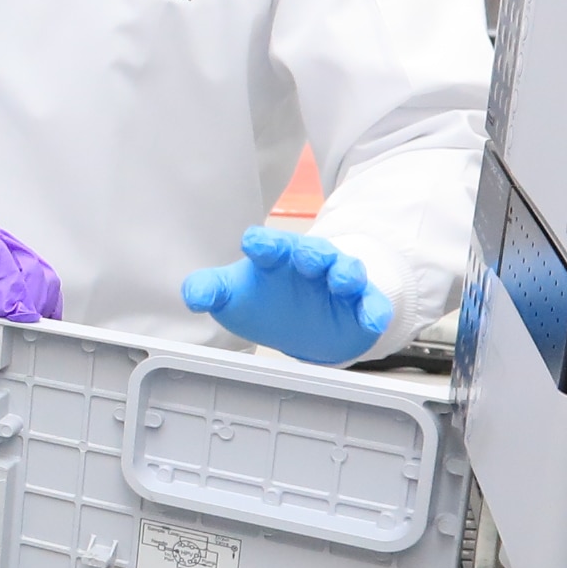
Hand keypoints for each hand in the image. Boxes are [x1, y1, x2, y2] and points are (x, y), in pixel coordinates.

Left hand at [0, 213, 59, 337]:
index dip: (5, 282)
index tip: (9, 313)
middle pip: (24, 262)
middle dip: (25, 299)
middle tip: (16, 331)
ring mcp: (1, 257)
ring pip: (38, 276)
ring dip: (35, 306)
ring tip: (18, 333)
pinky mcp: (8, 278)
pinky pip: (36, 291)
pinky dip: (37, 311)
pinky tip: (27, 329)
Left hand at [181, 226, 391, 363]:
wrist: (303, 324)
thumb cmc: (265, 299)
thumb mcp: (232, 295)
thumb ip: (210, 290)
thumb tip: (193, 295)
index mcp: (276, 256)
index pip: (268, 245)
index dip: (262, 243)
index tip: (254, 245)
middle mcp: (309, 264)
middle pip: (313, 251)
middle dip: (311, 253)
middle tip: (307, 259)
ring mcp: (337, 282)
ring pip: (346, 272)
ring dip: (345, 274)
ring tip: (342, 282)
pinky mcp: (360, 305)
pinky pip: (371, 304)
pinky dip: (373, 311)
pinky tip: (372, 321)